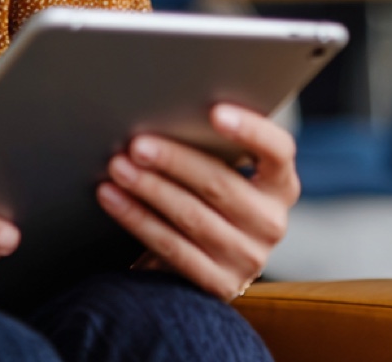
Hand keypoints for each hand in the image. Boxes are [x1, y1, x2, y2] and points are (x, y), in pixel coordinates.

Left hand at [95, 104, 297, 300]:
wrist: (208, 261)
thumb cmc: (209, 197)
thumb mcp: (223, 171)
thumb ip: (209, 146)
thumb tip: (160, 109)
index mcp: (279, 184)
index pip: (277, 151)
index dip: (250, 130)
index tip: (215, 111)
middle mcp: (270, 222)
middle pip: (220, 184)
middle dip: (173, 161)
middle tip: (136, 144)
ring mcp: (248, 257)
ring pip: (192, 216)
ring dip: (149, 189)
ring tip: (118, 167)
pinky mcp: (219, 284)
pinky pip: (171, 247)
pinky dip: (137, 218)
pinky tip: (112, 197)